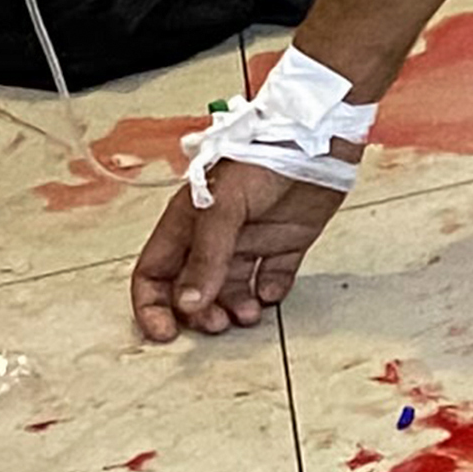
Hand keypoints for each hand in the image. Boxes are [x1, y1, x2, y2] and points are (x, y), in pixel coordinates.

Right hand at [131, 159, 337, 341]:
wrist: (319, 137)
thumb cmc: (263, 156)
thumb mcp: (224, 206)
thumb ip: (206, 256)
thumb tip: (188, 303)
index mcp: (188, 222)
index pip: (155, 272)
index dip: (153, 305)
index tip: (165, 334)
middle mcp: (216, 235)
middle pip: (192, 287)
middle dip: (199, 312)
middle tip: (217, 324)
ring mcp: (252, 238)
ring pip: (233, 287)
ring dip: (235, 307)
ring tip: (248, 315)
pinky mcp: (288, 240)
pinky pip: (274, 275)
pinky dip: (271, 291)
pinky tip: (272, 293)